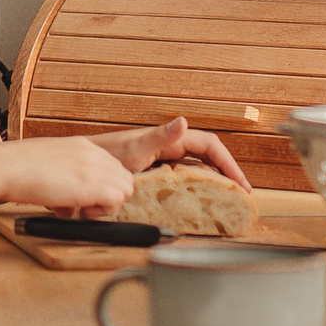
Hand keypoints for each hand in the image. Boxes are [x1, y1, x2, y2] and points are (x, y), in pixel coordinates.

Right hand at [0, 136, 136, 215]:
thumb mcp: (47, 166)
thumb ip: (65, 178)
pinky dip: (102, 211)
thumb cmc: (15, 168)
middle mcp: (92, 153)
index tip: (85, 197)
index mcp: (82, 145)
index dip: (102, 186)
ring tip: (81, 209)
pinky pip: (117, 201)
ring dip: (106, 205)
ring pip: (125, 189)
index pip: (112, 167)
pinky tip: (80, 211)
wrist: (4, 167)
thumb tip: (69, 203)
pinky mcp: (93, 185)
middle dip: (108, 196)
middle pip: (123, 178)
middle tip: (84, 206)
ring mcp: (94, 167)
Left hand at [88, 117, 252, 188]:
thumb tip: (183, 122)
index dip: (228, 162)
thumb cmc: (107, 155)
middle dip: (226, 174)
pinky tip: (198, 203)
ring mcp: (162, 161)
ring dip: (213, 182)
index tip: (241, 183)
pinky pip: (182, 180)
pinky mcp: (154, 174)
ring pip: (197, 169)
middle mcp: (170, 148)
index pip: (210, 145)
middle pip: (207, 158)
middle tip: (241, 195)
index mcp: (171, 139)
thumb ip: (160, 135)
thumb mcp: (136, 146)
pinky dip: (195, 189)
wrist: (84, 168)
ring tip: (226, 201)